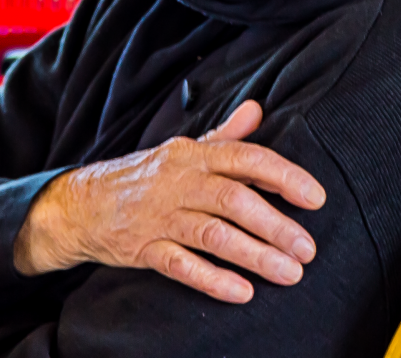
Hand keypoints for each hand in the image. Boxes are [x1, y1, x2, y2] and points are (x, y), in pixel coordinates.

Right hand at [14, 101, 325, 302]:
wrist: (84, 201)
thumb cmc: (148, 174)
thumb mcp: (186, 148)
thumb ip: (226, 134)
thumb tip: (258, 108)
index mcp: (195, 153)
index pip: (246, 158)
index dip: (283, 176)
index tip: (316, 197)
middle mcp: (180, 180)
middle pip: (234, 200)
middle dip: (275, 224)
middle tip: (308, 249)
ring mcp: (160, 215)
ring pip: (213, 234)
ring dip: (255, 255)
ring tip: (290, 273)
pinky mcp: (143, 247)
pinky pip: (180, 265)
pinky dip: (212, 278)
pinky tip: (242, 292)